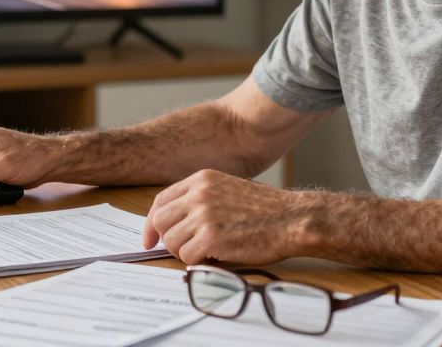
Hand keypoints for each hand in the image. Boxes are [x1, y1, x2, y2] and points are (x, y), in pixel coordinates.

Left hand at [143, 169, 307, 264]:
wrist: (292, 219)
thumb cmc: (267, 209)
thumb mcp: (228, 190)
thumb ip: (201, 199)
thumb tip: (175, 222)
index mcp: (201, 179)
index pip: (161, 200)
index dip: (151, 222)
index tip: (149, 239)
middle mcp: (199, 194)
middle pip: (159, 221)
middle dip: (167, 240)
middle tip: (182, 250)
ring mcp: (204, 215)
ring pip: (171, 242)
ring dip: (185, 253)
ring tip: (207, 251)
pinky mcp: (211, 237)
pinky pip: (187, 257)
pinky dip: (198, 262)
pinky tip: (216, 256)